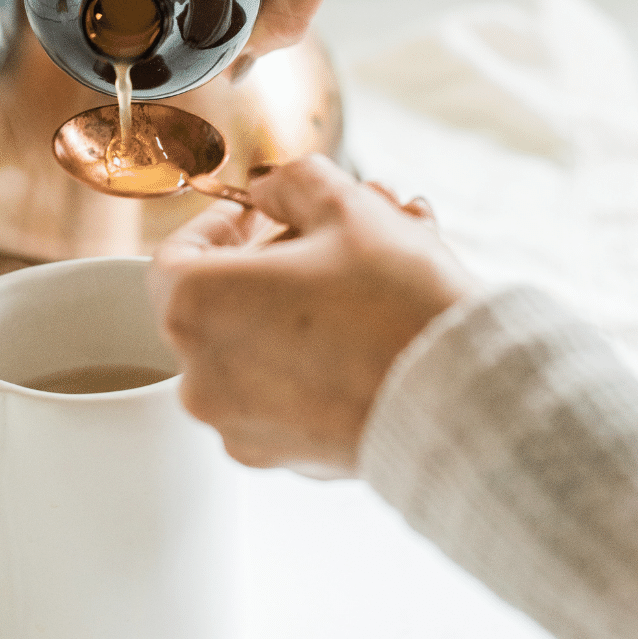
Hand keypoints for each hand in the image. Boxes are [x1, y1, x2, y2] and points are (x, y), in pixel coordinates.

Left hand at [148, 156, 478, 477]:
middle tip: (323, 243)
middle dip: (269, 262)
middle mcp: (201, 374)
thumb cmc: (396, 303)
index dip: (220, 225)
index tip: (258, 216)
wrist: (461, 398)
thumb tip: (273, 191)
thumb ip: (292, 183)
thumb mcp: (345, 206)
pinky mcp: (279, 455)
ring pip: (249, 346)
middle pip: (216, 301)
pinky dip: (305, 360)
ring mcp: (237, 422)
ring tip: (357, 284)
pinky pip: (276, 392)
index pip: (176, 253)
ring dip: (291, 308)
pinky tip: (359, 334)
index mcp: (197, 306)